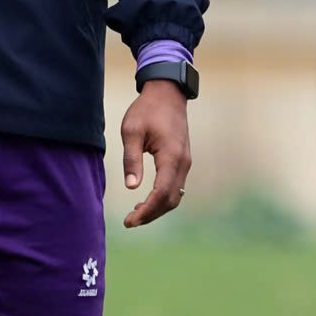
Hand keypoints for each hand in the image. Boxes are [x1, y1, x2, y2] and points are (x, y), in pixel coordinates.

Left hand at [119, 82, 190, 227]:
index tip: (130, 221)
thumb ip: (131, 159)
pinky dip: (162, 198)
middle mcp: (183, 162)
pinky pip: (175, 187)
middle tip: (130, 222)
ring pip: (175, 196)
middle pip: (171, 200)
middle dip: (151, 214)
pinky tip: (145, 200)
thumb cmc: (147, 109)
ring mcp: (185, 162)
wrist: (167, 93)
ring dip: (157, 208)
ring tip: (135, 215)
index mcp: (171, 156)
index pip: (162, 193)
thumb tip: (131, 187)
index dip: (147, 210)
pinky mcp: (182, 161)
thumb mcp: (132, 131)